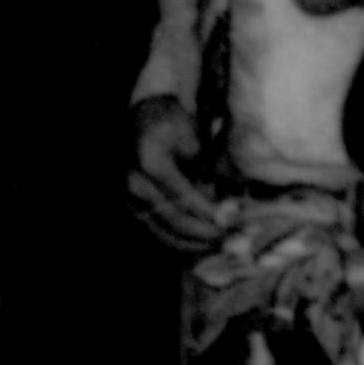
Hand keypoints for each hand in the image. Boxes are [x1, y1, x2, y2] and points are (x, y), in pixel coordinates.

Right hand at [127, 95, 225, 252]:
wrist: (139, 119)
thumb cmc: (171, 124)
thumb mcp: (194, 139)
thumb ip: (206, 174)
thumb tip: (227, 210)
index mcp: (151, 163)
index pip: (186, 199)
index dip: (212, 214)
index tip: (235, 222)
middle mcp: (135, 185)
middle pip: (175, 221)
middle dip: (207, 234)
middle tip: (234, 239)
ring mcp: (128, 199)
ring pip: (164, 234)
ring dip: (195, 244)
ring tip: (221, 245)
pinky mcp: (130, 208)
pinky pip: (157, 233)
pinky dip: (180, 242)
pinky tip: (201, 244)